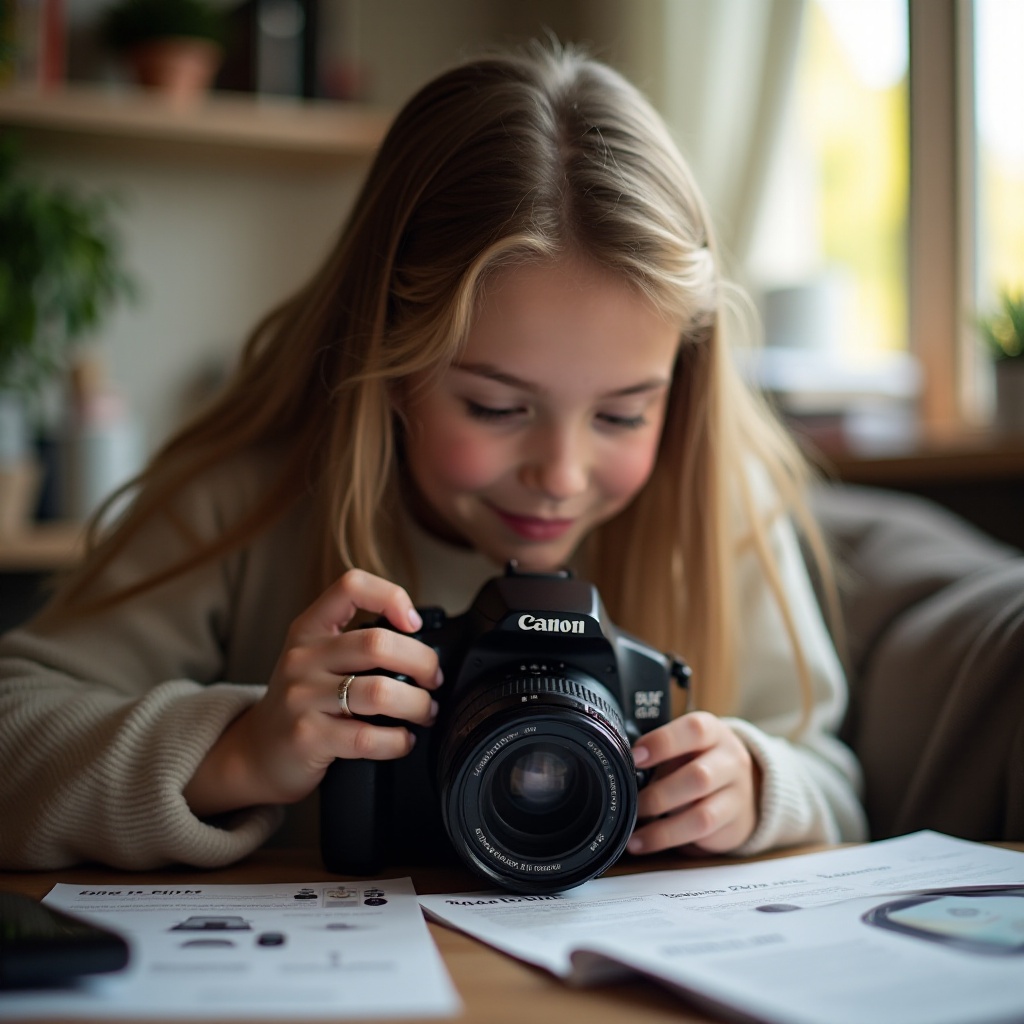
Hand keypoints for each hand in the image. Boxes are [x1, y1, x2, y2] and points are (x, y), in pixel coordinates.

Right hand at [184, 569, 441, 815]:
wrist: (257, 752)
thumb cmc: (304, 702)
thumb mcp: (318, 659)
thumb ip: (357, 643)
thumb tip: (424, 645)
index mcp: (309, 628)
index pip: (351, 586)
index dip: (391, 596)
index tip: (413, 623)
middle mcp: (302, 657)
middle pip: (377, 643)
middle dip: (423, 662)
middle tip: (434, 679)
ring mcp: (302, 697)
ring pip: (379, 692)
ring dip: (417, 704)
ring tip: (425, 711)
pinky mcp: (307, 737)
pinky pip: (367, 737)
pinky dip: (398, 741)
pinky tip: (404, 740)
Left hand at [626, 712, 758, 855]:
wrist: (741, 786)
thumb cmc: (698, 760)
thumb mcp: (684, 746)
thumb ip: (659, 752)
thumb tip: (620, 764)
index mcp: (712, 731)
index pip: (693, 730)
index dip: (662, 743)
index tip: (634, 756)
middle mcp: (730, 759)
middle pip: (699, 776)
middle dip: (659, 794)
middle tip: (632, 802)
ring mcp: (737, 792)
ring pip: (702, 812)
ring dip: (662, 826)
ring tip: (633, 833)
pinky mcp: (734, 821)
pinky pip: (701, 833)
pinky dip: (667, 839)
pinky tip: (644, 842)